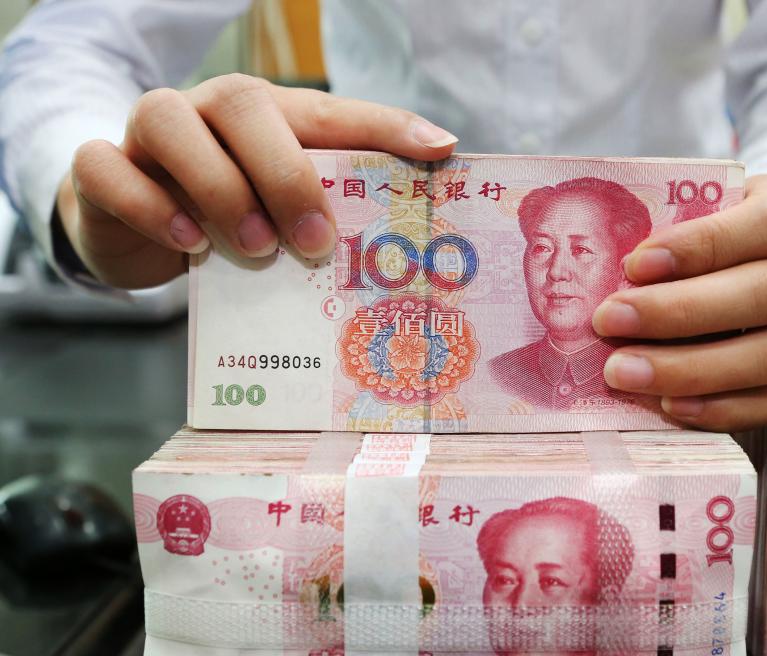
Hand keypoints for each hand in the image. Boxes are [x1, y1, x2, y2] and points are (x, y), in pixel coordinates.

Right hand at [58, 74, 458, 288]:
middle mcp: (209, 112)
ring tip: (254, 247)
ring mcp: (150, 136)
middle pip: (243, 103)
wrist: (131, 225)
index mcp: (267, 116)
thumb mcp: (279, 213)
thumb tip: (400, 239)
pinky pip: (107, 169)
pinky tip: (186, 242)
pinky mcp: (101, 170)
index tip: (440, 149)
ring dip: (217, 187)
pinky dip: (148, 204)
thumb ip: (327, 214)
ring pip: (168, 121)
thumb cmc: (225, 215)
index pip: (332, 111)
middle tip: (315, 241)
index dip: (387, 125)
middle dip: (285, 174)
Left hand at [592, 175, 766, 431]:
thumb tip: (601, 272)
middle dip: (679, 313)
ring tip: (623, 372)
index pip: (766, 223)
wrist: (750, 257)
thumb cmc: (704, 226)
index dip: (702, 245)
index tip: (635, 264)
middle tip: (609, 321)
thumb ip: (660, 227)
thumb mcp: (690, 205)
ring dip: (690, 369)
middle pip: (764, 296)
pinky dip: (719, 408)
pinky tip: (667, 404)